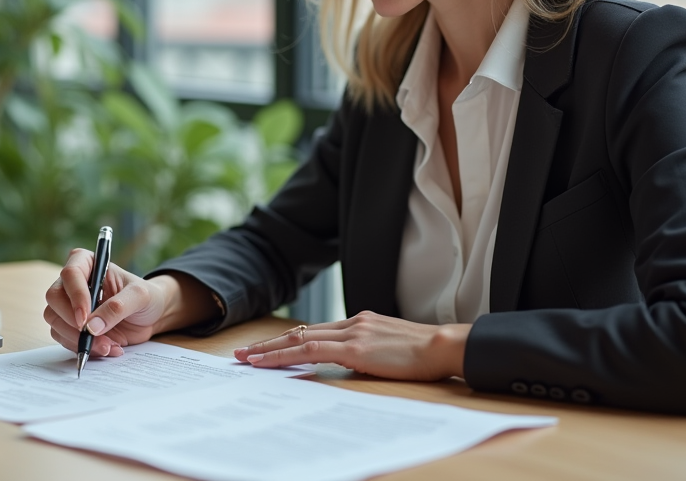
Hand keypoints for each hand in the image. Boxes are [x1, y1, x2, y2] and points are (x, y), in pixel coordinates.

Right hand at [44, 248, 167, 357]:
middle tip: (94, 336)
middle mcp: (73, 282)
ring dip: (78, 339)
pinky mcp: (71, 326)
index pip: (71, 273)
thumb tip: (92, 326)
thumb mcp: (140, 296)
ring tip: (108, 346)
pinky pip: (64, 338)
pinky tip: (106, 348)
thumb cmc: (146, 297)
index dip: (76, 296)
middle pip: (54, 298)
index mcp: (88, 263)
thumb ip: (118, 307)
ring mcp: (69, 304)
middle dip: (72, 322)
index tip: (86, 318)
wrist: (149, 317)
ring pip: (55, 321)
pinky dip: (83, 348)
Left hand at [232, 311, 470, 381]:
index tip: (268, 348)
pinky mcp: (356, 348)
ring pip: (301, 338)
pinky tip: (271, 362)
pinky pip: (312, 351)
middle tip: (243, 353)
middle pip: (301, 331)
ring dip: (270, 350)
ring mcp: (353, 332)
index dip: (289, 339)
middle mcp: (353, 322)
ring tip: (247, 360)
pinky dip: (287, 356)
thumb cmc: (424, 354)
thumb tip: (350, 364)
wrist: (443, 346)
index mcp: (361, 322)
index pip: (316, 330)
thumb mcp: (390, 349)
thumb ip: (368, 352)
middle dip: (269, 343)